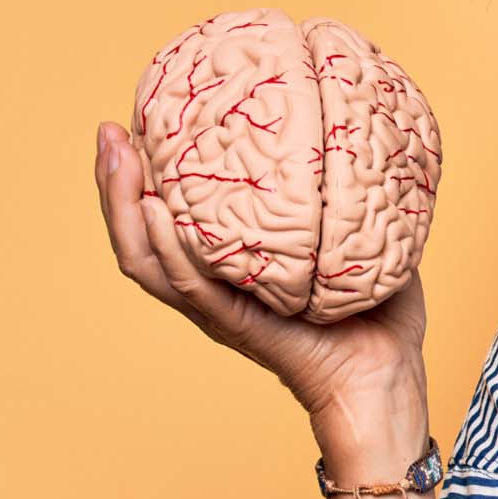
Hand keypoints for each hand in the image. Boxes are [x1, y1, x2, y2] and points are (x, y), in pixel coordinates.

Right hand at [93, 120, 428, 419]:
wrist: (388, 376)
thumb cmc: (379, 313)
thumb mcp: (362, 236)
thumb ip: (350, 191)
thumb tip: (363, 130)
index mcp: (232, 264)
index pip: (169, 217)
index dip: (144, 175)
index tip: (136, 122)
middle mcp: (213, 285)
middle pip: (141, 235)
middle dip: (115, 182)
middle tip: (109, 131)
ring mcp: (219, 307)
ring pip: (148, 258)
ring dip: (122, 206)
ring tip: (116, 156)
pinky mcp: (236, 325)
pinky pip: (190, 285)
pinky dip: (166, 248)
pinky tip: (154, 210)